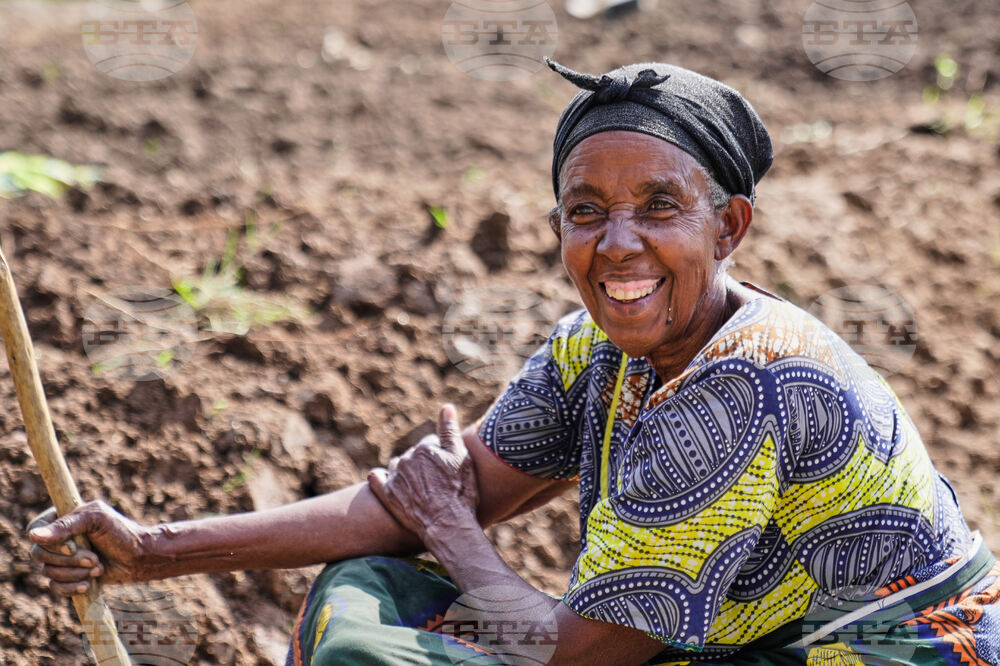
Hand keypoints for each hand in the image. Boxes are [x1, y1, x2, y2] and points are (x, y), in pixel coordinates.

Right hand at [28, 500, 151, 595]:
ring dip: (75, 573)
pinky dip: (71, 587)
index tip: (72, 547)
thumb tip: (32, 535)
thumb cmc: (121, 532)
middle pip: (39, 554)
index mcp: (62, 517)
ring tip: (98, 567)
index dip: (50, 542)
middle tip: (95, 558)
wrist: (139, 558)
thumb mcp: (96, 519)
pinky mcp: (69, 575)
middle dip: (69, 560)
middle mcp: (58, 537)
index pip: (35, 528)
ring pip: (48, 571)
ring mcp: (62, 557)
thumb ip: (65, 525)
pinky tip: (88, 584)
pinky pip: (55, 587)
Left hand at [368, 404, 478, 537]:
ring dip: (405, 471)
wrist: (448, 524)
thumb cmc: (460, 491)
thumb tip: (446, 406)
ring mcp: (395, 477)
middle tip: (437, 480)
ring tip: (420, 486)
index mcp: (424, 448)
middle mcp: (406, 458)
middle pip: (414, 454)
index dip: (441, 454)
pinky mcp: (386, 494)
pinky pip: (376, 478)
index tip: (448, 467)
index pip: (431, 443)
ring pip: (397, 465)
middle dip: (424, 463)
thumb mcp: (461, 458)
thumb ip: (450, 431)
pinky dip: (381, 477)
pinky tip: (389, 482)